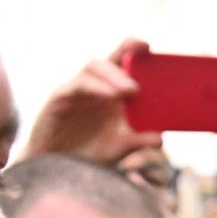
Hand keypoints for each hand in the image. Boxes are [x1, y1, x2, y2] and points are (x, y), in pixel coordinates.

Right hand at [22, 38, 162, 164]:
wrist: (56, 170)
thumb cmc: (88, 154)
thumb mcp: (119, 148)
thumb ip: (138, 141)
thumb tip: (160, 138)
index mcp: (111, 94)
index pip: (123, 65)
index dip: (134, 52)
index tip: (149, 47)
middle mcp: (95, 88)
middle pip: (109, 61)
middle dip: (126, 53)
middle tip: (145, 60)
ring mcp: (77, 92)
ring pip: (93, 69)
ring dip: (114, 75)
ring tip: (132, 89)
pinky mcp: (59, 99)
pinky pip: (77, 86)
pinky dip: (95, 87)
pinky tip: (111, 95)